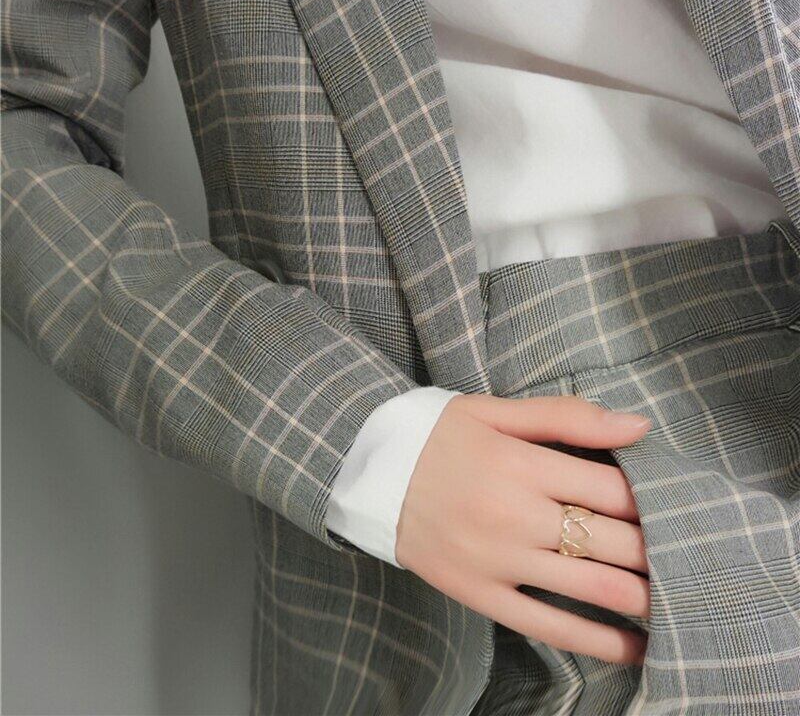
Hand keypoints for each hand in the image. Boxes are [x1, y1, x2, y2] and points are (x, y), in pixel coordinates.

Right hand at [395, 393, 651, 664]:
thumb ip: (566, 417)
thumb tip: (638, 426)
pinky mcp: (479, 594)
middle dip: (655, 547)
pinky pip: (547, 626)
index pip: (611, 488)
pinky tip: (632, 646)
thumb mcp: (495, 411)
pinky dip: (596, 641)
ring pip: (590, 586)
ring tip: (670, 594)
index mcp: (520, 464)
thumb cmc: (439, 437)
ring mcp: (497, 562)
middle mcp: (514, 515)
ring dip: (642, 594)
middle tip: (679, 549)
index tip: (667, 503)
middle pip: (611, 539)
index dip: (650, 498)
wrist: (372, 474)